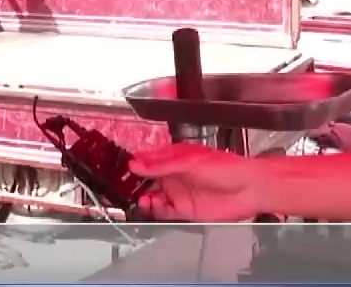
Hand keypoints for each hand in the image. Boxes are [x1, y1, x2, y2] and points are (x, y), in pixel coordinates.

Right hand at [130, 143, 262, 221]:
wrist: (251, 189)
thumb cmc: (226, 168)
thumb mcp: (189, 162)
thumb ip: (161, 165)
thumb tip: (135, 164)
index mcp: (172, 158)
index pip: (146, 161)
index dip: (133, 164)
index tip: (119, 169)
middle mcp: (173, 175)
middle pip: (146, 181)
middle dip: (133, 184)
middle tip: (121, 188)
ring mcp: (178, 193)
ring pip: (152, 197)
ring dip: (142, 198)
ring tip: (138, 199)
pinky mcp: (185, 210)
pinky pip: (164, 212)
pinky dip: (154, 210)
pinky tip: (149, 206)